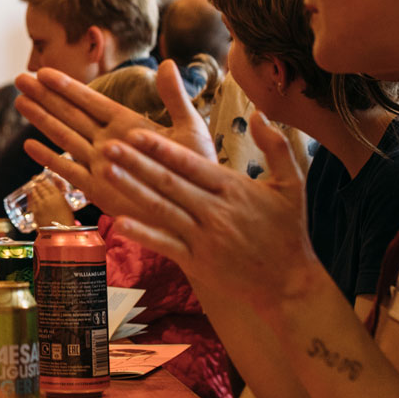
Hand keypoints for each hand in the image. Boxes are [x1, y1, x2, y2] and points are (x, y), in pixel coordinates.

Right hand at [13, 60, 214, 217]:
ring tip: (19, 102)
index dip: (67, 86)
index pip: (90, 100)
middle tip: (19, 78)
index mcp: (128, 123)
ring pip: (64, 137)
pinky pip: (69, 172)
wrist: (196, 210)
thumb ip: (175, 98)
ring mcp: (101, 165)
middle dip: (44, 96)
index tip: (45, 72)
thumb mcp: (189, 129)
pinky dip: (50, 160)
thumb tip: (167, 63)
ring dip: (41, 120)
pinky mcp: (99, 190)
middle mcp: (108, 141)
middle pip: (69, 114)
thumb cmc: (196, 171)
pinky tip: (31, 146)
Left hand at [26, 172, 76, 228]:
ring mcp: (40, 205)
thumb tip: (54, 192)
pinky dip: (31, 198)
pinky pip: (32, 202)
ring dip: (33, 189)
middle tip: (34, 179)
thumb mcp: (66, 205)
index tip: (41, 178)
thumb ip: (60, 197)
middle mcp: (48, 199)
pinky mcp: (35, 212)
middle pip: (40, 187)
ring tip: (32, 187)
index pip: (48, 184)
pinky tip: (31, 196)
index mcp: (57, 196)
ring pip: (34, 193)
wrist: (60, 233)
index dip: (43, 180)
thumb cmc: (66, 221)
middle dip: (37, 182)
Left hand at [95, 109, 317, 311]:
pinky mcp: (198, 263)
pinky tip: (119, 223)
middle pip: (169, 183)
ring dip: (132, 190)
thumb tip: (259, 112)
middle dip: (136, 163)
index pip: (190, 164)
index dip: (161, 149)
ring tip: (106, 172)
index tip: (135, 133)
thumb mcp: (292, 183)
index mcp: (234, 188)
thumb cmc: (288, 230)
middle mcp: (215, 211)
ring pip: (162, 209)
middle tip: (107, 144)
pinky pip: (165, 245)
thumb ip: (276, 146)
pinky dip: (143, 233)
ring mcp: (204, 238)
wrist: (290, 285)